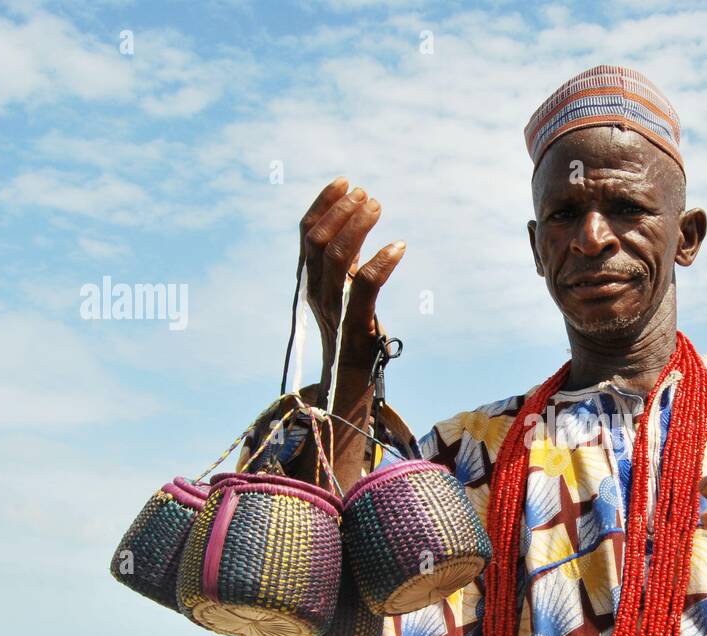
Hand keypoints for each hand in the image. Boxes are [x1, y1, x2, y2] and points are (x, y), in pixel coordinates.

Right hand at [299, 177, 406, 398]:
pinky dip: (382, 263)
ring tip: (377, 207)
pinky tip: (399, 246)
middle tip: (367, 196)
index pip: (307, 234)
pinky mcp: (356, 324)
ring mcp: (334, 309)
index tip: (345, 181)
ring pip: (338, 258)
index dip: (323, 204)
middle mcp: (316, 292)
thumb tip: (355, 228)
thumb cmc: (350, 334)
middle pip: (320, 241)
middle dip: (343, 211)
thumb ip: (345, 264)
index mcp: (309, 281)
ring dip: (358, 227)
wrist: (348, 382)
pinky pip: (364, 287)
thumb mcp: (343, 293)